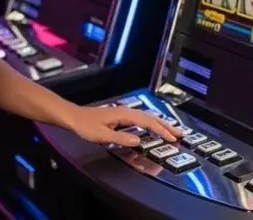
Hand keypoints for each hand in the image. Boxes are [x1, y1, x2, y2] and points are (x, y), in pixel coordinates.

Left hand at [65, 104, 183, 147]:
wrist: (73, 116)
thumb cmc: (85, 125)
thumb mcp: (102, 135)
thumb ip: (121, 139)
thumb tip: (139, 141)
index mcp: (124, 115)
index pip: (147, 122)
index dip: (161, 130)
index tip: (172, 138)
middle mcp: (125, 111)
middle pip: (150, 117)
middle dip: (166, 125)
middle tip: (180, 134)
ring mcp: (123, 113)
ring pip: (146, 117)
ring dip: (160, 124)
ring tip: (171, 131)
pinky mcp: (120, 116)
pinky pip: (140, 119)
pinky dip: (150, 123)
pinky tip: (152, 128)